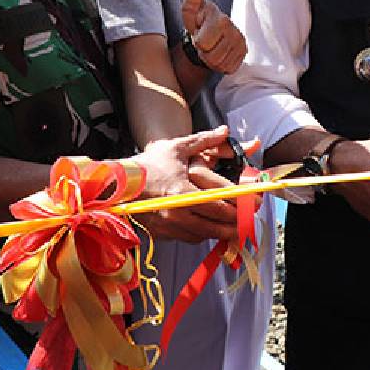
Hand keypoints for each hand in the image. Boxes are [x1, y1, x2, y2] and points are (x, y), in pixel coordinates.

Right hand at [130, 127, 259, 243]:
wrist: (117, 183)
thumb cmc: (148, 164)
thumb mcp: (176, 148)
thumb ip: (204, 140)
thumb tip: (225, 131)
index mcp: (183, 192)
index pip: (218, 206)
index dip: (238, 209)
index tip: (252, 207)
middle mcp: (176, 212)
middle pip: (215, 225)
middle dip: (235, 224)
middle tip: (248, 221)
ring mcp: (168, 225)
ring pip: (203, 235)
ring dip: (219, 232)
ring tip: (234, 226)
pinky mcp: (161, 234)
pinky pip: (188, 238)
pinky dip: (201, 233)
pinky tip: (208, 226)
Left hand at [180, 0, 246, 73]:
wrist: (209, 35)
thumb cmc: (197, 20)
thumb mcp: (190, 8)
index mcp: (220, 17)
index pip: (203, 43)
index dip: (198, 41)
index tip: (200, 32)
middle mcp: (234, 29)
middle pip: (211, 56)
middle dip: (203, 52)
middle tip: (204, 42)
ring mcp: (241, 42)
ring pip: (220, 63)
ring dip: (211, 59)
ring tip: (211, 47)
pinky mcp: (244, 52)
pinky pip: (229, 68)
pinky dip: (221, 65)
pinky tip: (220, 53)